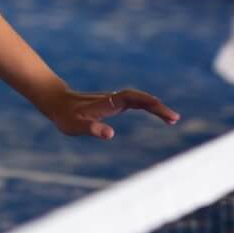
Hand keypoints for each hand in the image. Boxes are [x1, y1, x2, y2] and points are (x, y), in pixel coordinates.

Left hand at [41, 87, 179, 140]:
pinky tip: (159, 113)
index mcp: (107, 103)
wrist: (57, 103)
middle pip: (140, 98)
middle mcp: (113, 98)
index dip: (148, 103)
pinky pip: (136, 102)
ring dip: (156, 107)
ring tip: (173, 119)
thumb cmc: (66, 117)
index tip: (162, 110)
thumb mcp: (76, 126)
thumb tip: (110, 134)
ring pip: (140, 99)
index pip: (132, 99)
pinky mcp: (114, 103)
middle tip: (175, 119)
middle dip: (157, 107)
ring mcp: (115, 100)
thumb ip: (92, 129)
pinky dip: (149, 106)